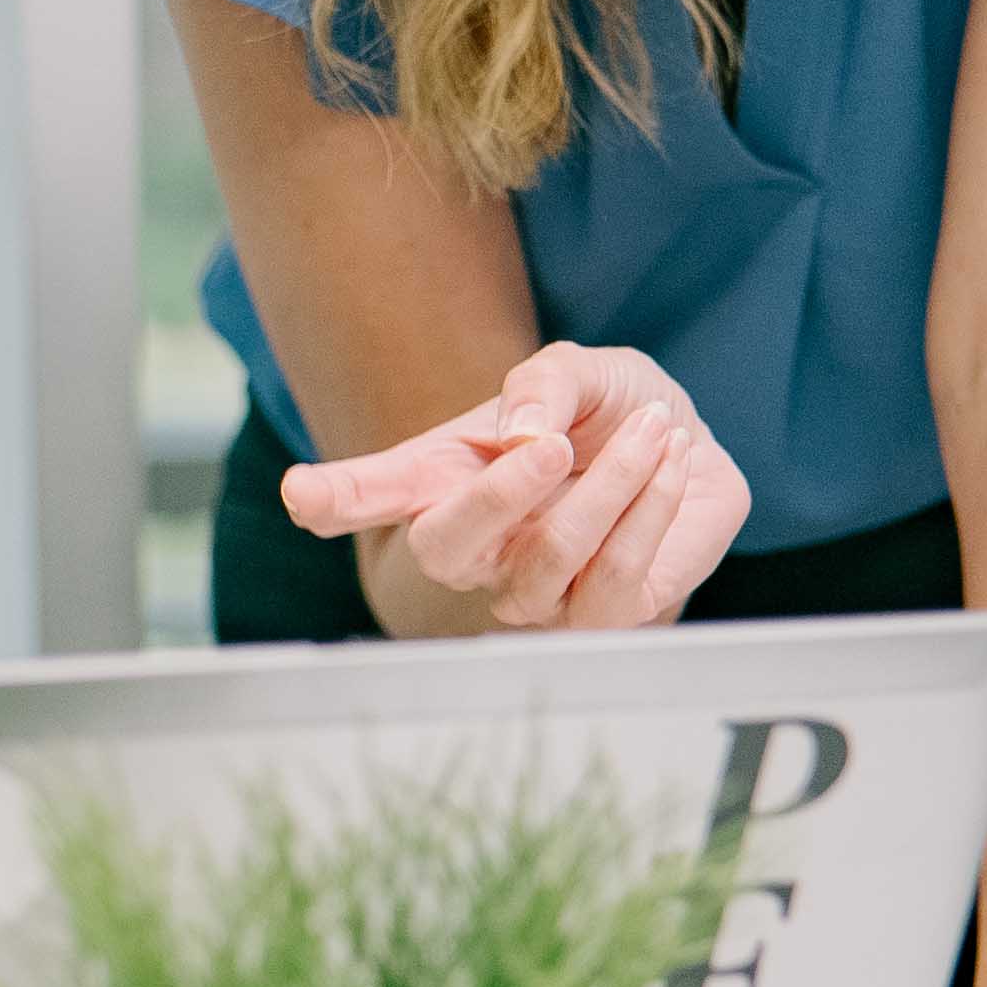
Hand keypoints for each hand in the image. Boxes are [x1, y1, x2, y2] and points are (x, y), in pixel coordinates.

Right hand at [274, 342, 748, 631]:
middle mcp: (477, 548)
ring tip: (654, 426)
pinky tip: (669, 466)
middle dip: (496, 496)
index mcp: (446, 479)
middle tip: (550, 445)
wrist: (685, 443)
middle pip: (445, 548)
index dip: (336, 498)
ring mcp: (534, 593)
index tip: (301, 495)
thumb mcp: (576, 370)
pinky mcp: (603, 616)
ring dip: (612, 484)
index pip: (376, 494)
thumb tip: (523, 433)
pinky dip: (652, 510)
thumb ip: (543, 385)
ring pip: (552, 557)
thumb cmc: (608, 409)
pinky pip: (618, 579)